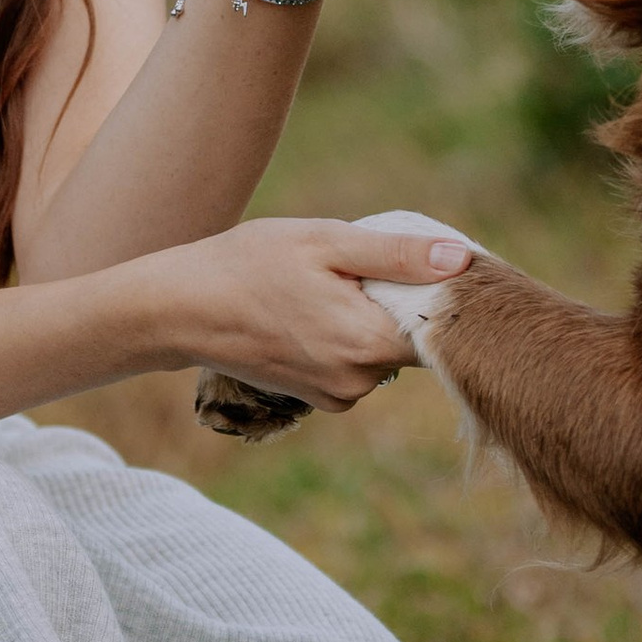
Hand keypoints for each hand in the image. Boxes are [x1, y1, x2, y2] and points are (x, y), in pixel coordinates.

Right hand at [144, 216, 475, 414]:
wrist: (178, 309)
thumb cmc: (247, 264)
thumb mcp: (324, 242)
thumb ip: (396, 255)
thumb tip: (462, 260)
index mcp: (367, 343)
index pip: (443, 325)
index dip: (446, 290)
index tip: (430, 259)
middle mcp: (359, 382)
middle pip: (415, 338)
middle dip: (404, 298)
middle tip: (365, 259)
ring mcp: (339, 396)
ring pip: (386, 350)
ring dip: (374, 316)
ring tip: (330, 282)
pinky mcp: (320, 399)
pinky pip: (359, 362)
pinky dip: (350, 334)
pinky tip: (315, 306)